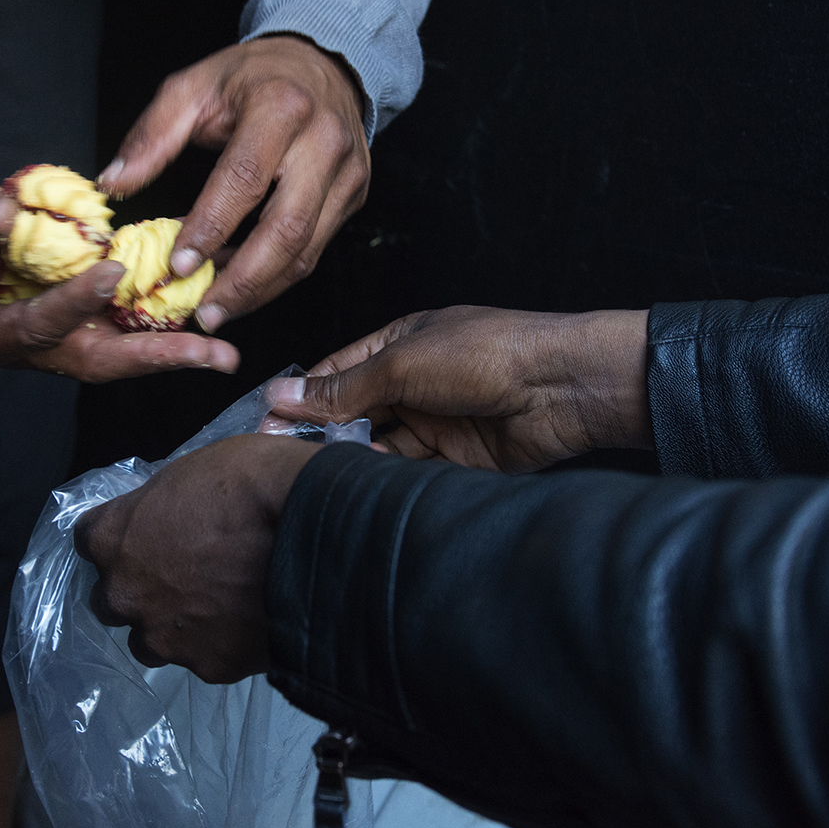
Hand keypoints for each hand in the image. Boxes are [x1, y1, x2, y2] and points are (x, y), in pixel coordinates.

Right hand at [0, 162, 240, 379]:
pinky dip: (151, 309)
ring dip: (167, 344)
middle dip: (154, 358)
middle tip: (214, 355)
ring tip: (223, 344)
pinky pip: (110, 316)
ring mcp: (38, 330)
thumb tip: (7, 217)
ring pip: (110, 346)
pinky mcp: (56, 308)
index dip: (71, 306)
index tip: (110, 274)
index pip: (31, 330)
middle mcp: (12, 344)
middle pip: (90, 360)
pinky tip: (195, 299)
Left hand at [74, 434, 320, 683]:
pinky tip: (252, 621)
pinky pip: (206, 658)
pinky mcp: (209, 666)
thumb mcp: (192, 470)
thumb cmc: (251, 484)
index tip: (148, 533)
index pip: (89, 540)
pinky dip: (222, 643)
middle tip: (185, 574)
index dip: (123, 536)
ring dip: (173, 626)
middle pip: (112, 601)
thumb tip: (168, 518)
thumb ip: (163, 505)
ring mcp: (165, 637)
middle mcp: (125, 594)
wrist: (311, 534)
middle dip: (140, 590)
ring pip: (153, 641)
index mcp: (113, 537)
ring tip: (219, 606)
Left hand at [99, 35, 370, 332]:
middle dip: (244, 281)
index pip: (244, 179)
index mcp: (280, 107)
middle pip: (287, 229)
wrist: (323, 64)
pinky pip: (316, 248)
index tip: (179, 265)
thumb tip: (115, 183)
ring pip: (307, 250)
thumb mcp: (194, 88)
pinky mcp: (354, 195)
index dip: (210, 227)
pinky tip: (245, 285)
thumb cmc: (252, 79)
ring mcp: (347, 173)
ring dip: (261, 289)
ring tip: (220, 310)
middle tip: (206, 313)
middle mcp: (323, 142)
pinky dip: (278, 275)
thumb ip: (152, 137)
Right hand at [266, 306, 652, 472]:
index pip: (335, 373)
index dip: (300, 398)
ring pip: (378, 446)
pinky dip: (386, 477)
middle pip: (353, 413)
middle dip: (322, 435)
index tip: (266, 427)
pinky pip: (407, 470)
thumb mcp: (402, 365)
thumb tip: (283, 395)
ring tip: (325, 474)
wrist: (562, 388)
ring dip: (354, 458)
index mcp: (397, 344)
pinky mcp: (454, 458)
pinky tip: (367, 483)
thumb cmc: (489, 354)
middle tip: (286, 461)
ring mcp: (433, 421)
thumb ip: (343, 389)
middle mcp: (412, 382)